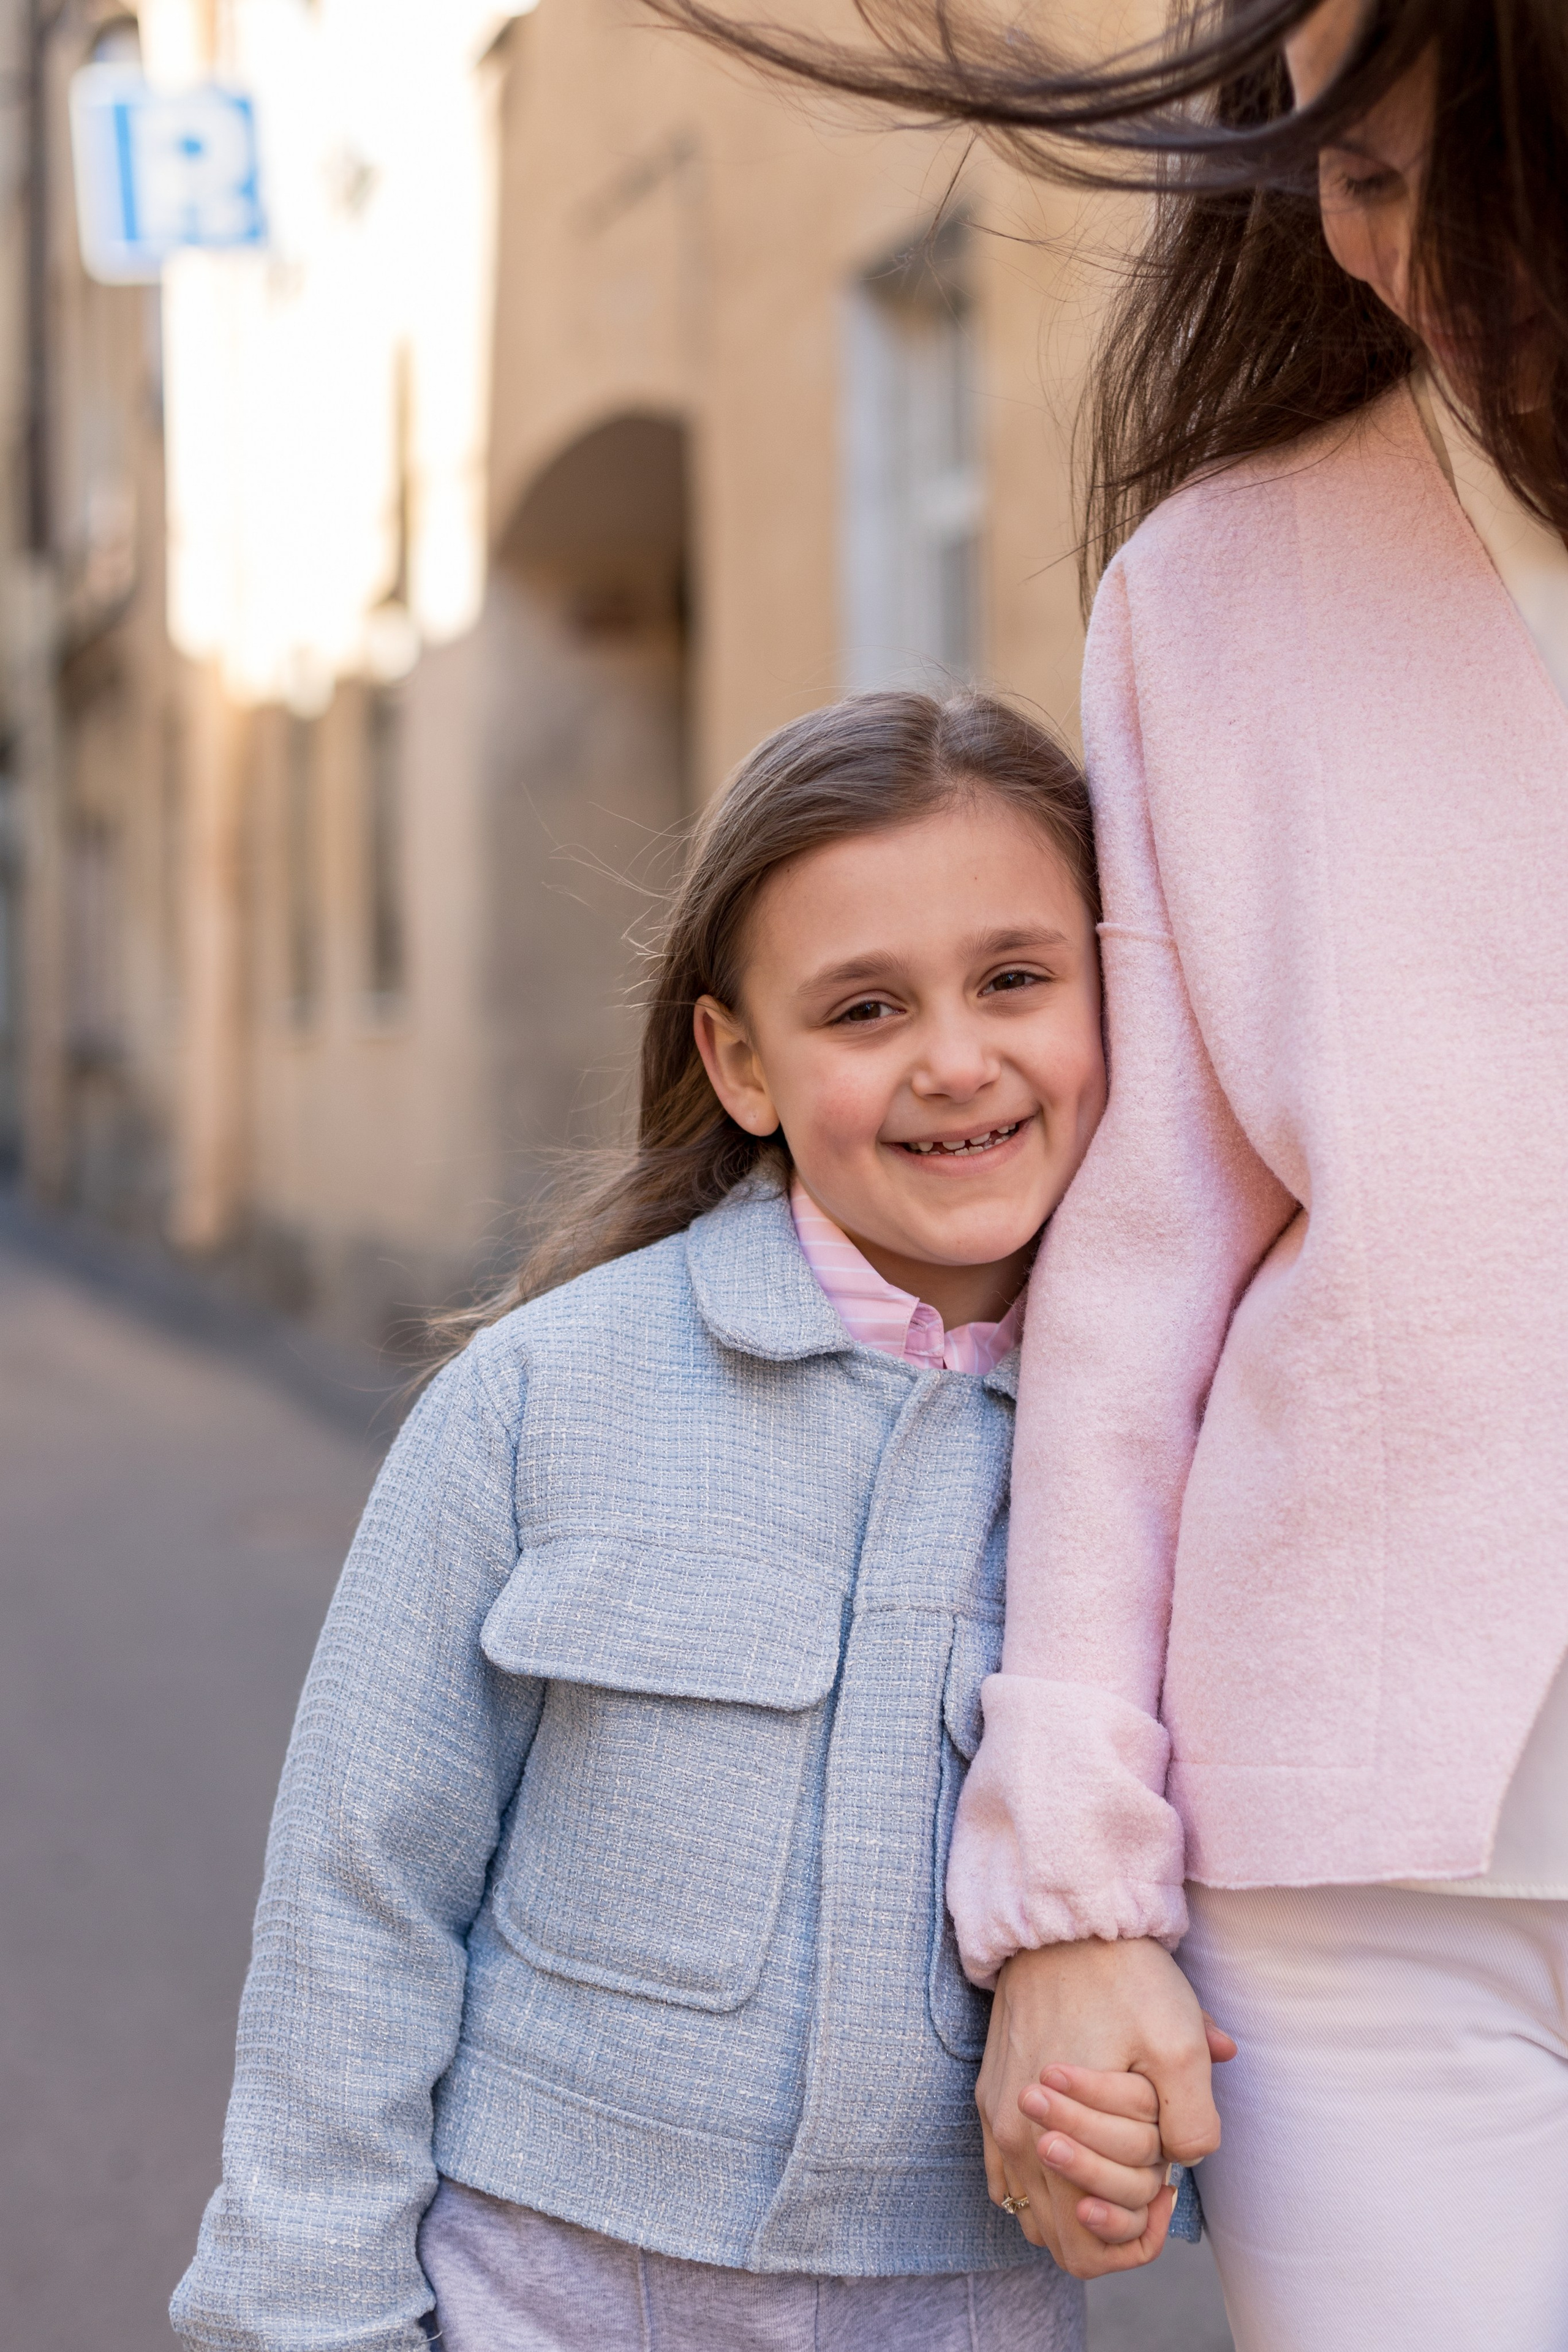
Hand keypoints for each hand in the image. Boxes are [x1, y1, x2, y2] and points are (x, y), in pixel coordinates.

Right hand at [976, 1936, 1233, 2277]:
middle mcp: (1012, 2138)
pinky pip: (1006, 2178)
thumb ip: (1192, 2120)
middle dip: (1112, 2223)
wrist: (1063, 1919)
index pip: (1088, 2243)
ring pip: (1032, 2213)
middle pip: (1059, 2240)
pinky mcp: (987, 2096)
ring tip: (1122, 2161)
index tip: (1170, 2188)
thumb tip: (1182, 2161)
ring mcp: (995, 2119)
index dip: (1140, 2232)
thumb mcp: (1179, 2043)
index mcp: (1052, 2136)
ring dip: (1079, 2202)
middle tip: (1152, 2178)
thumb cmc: (1123, 1977)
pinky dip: (1046, 2182)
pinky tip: (1083, 2148)